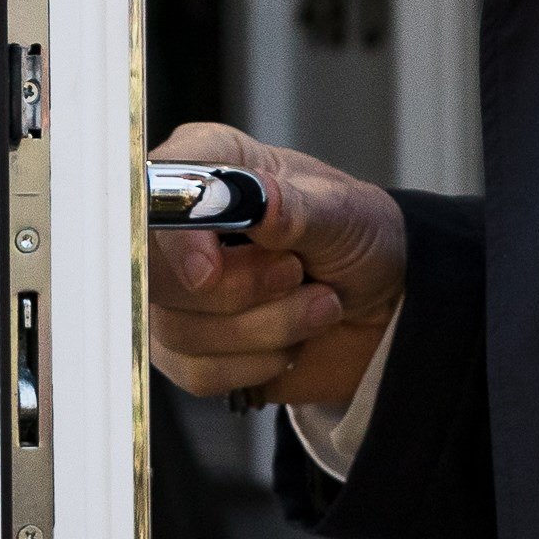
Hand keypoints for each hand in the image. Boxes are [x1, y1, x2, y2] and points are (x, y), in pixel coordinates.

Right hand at [146, 123, 406, 405]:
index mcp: (213, 166)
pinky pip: (196, 372)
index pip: (159, 191)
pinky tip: (290, 339)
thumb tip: (260, 202)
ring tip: (318, 303)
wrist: (382, 304)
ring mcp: (175, 291)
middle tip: (298, 273)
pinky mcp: (185, 347)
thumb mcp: (344, 214)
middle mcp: (181, 226)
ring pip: (180, 330)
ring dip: (267, 327)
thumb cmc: (356, 237)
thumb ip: (299, 209)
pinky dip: (256, 363)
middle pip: (156, 273)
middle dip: (241, 289)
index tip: (209, 270)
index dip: (175, 236)